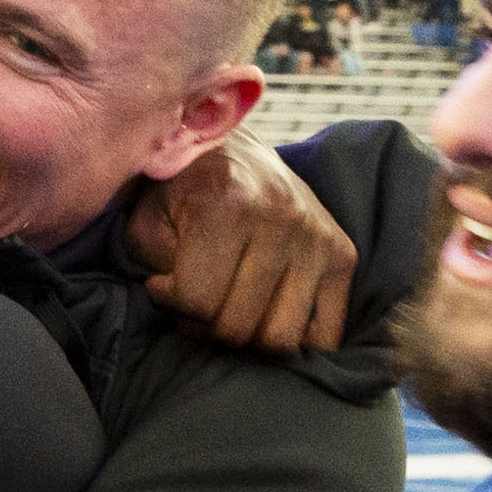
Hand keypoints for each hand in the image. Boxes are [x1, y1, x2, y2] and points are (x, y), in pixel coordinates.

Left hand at [129, 126, 355, 354]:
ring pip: (280, 338)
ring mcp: (317, 238)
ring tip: (228, 309)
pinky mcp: (343, 254)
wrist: (233, 150)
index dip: (169, 302)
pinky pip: (327, 335)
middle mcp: (281, 219)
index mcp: (228, 203)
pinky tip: (267, 315)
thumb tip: (183, 304)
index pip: (197, 299)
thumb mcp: (147, 217)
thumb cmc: (182, 191)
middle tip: (193, 301)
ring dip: (246, 336)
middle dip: (203, 324)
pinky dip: (295, 341)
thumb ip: (154, 262)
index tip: (162, 283)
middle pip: (238, 326)